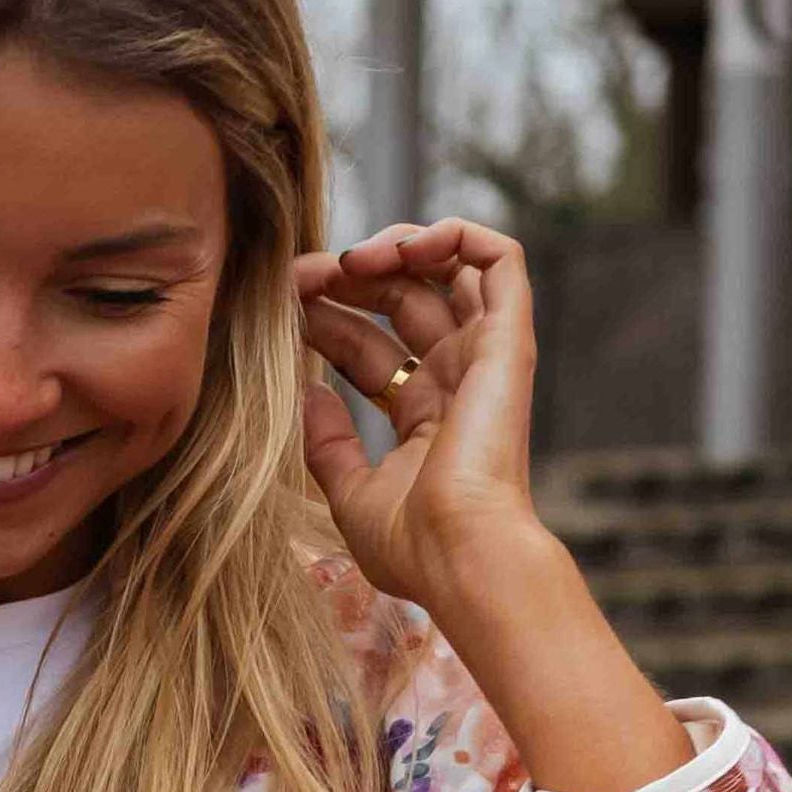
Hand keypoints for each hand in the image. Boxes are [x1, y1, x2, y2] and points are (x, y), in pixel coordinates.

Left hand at [296, 211, 688, 791]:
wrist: (463, 556)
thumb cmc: (415, 547)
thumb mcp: (352, 494)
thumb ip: (328, 445)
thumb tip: (307, 395)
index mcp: (425, 416)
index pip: (370, 347)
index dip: (326, 319)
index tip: (283, 307)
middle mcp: (458, 380)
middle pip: (402, 300)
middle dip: (348, 277)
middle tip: (301, 275)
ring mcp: (485, 356)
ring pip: (451, 267)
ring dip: (397, 246)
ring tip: (350, 258)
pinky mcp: (508, 338)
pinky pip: (498, 258)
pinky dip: (453, 234)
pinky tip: (400, 249)